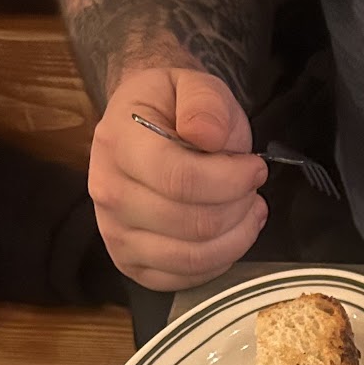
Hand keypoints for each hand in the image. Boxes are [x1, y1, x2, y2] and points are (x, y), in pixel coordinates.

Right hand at [88, 65, 267, 289]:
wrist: (141, 127)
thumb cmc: (174, 108)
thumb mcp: (194, 84)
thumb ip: (205, 102)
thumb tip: (207, 135)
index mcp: (118, 143)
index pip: (180, 180)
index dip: (231, 180)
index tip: (255, 167)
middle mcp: (108, 193)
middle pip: (192, 224)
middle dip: (238, 207)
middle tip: (252, 189)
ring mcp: (115, 234)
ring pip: (192, 258)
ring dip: (236, 238)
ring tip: (247, 210)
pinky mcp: (131, 265)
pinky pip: (185, 280)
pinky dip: (219, 261)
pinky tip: (229, 234)